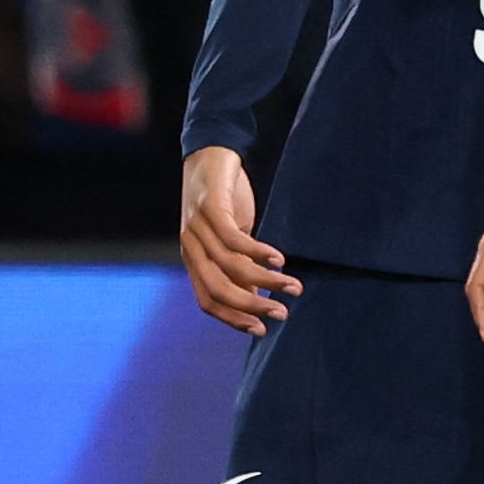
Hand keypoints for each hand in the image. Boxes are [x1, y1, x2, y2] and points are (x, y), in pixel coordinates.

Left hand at [179, 147, 300, 335]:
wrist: (211, 153)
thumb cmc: (225, 199)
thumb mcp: (231, 238)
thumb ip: (237, 266)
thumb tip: (255, 296)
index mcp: (194, 259)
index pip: (207, 300)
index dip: (233, 319)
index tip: (263, 330)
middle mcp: (191, 247)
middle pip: (218, 289)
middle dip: (252, 306)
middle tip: (283, 313)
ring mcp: (197, 227)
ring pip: (229, 266)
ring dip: (264, 280)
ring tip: (292, 286)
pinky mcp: (210, 207)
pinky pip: (234, 238)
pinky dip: (258, 252)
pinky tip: (279, 258)